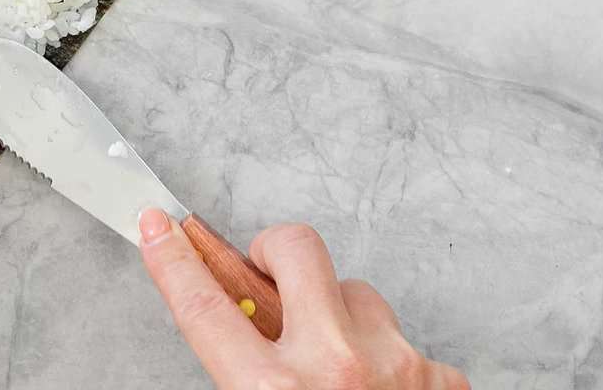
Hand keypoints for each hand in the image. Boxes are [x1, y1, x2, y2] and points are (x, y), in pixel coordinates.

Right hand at [139, 212, 467, 389]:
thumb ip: (245, 381)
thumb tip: (236, 336)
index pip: (205, 309)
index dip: (174, 261)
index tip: (160, 228)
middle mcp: (337, 371)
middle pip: (295, 249)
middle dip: (273, 252)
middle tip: (266, 278)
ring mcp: (397, 367)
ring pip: (357, 293)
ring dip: (340, 317)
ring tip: (337, 371)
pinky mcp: (443, 380)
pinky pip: (403, 341)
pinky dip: (387, 360)